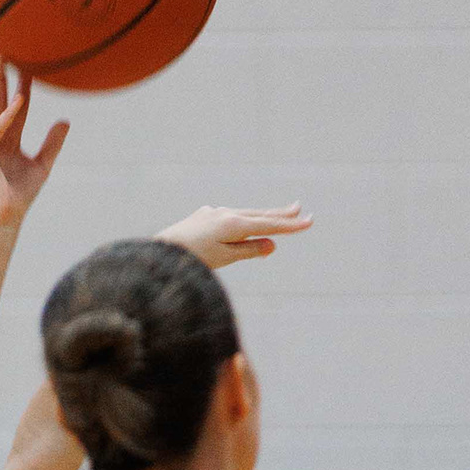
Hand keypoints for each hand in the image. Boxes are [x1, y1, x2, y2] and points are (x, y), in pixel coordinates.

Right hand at [0, 58, 68, 230]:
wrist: (5, 218)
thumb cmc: (20, 195)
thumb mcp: (43, 164)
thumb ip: (53, 143)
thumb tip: (65, 120)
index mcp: (7, 137)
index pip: (17, 105)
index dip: (23, 84)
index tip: (29, 63)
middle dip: (0, 73)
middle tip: (4, 47)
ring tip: (0, 60)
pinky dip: (6, 115)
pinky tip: (17, 98)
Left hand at [158, 203, 310, 266]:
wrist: (160, 253)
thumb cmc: (192, 260)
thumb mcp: (224, 258)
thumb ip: (248, 250)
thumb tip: (271, 244)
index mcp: (234, 224)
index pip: (269, 225)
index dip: (290, 226)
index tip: (309, 222)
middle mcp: (225, 213)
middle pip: (259, 215)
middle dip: (280, 214)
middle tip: (299, 209)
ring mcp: (212, 213)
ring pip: (244, 215)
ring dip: (262, 216)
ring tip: (276, 216)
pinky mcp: (201, 217)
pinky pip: (228, 218)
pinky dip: (241, 221)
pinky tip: (240, 224)